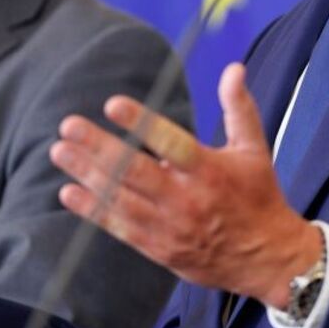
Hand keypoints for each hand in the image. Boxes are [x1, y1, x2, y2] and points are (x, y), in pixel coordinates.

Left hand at [50, 63, 318, 309]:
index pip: (171, 143)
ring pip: (121, 199)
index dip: (142, 123)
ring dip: (87, 175)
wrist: (268, 259)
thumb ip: (239, 107)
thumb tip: (233, 67)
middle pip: (135, 171)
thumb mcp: (254, 149)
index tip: (113, 104)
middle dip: (98, 148)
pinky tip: (69, 192)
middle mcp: (187, 199)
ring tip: (60, 152)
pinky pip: (120, 227)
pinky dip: (93, 210)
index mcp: (209, 171)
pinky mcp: (160, 249)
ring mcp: (170, 226)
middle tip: (68, 126)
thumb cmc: (259, 197)